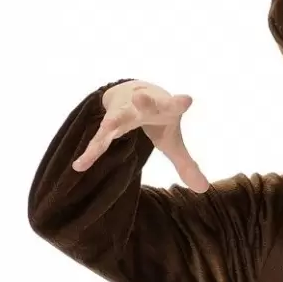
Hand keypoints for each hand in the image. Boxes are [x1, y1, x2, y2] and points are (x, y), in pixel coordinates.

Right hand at [72, 80, 208, 190]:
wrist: (129, 91)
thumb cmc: (155, 118)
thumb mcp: (171, 140)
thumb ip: (186, 163)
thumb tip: (203, 190)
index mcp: (163, 107)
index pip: (173, 104)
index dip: (179, 102)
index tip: (188, 99)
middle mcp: (142, 105)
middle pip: (142, 103)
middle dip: (142, 100)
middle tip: (140, 95)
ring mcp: (123, 112)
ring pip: (116, 119)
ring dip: (111, 124)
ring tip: (104, 131)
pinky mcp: (108, 123)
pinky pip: (99, 140)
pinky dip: (91, 152)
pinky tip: (79, 166)